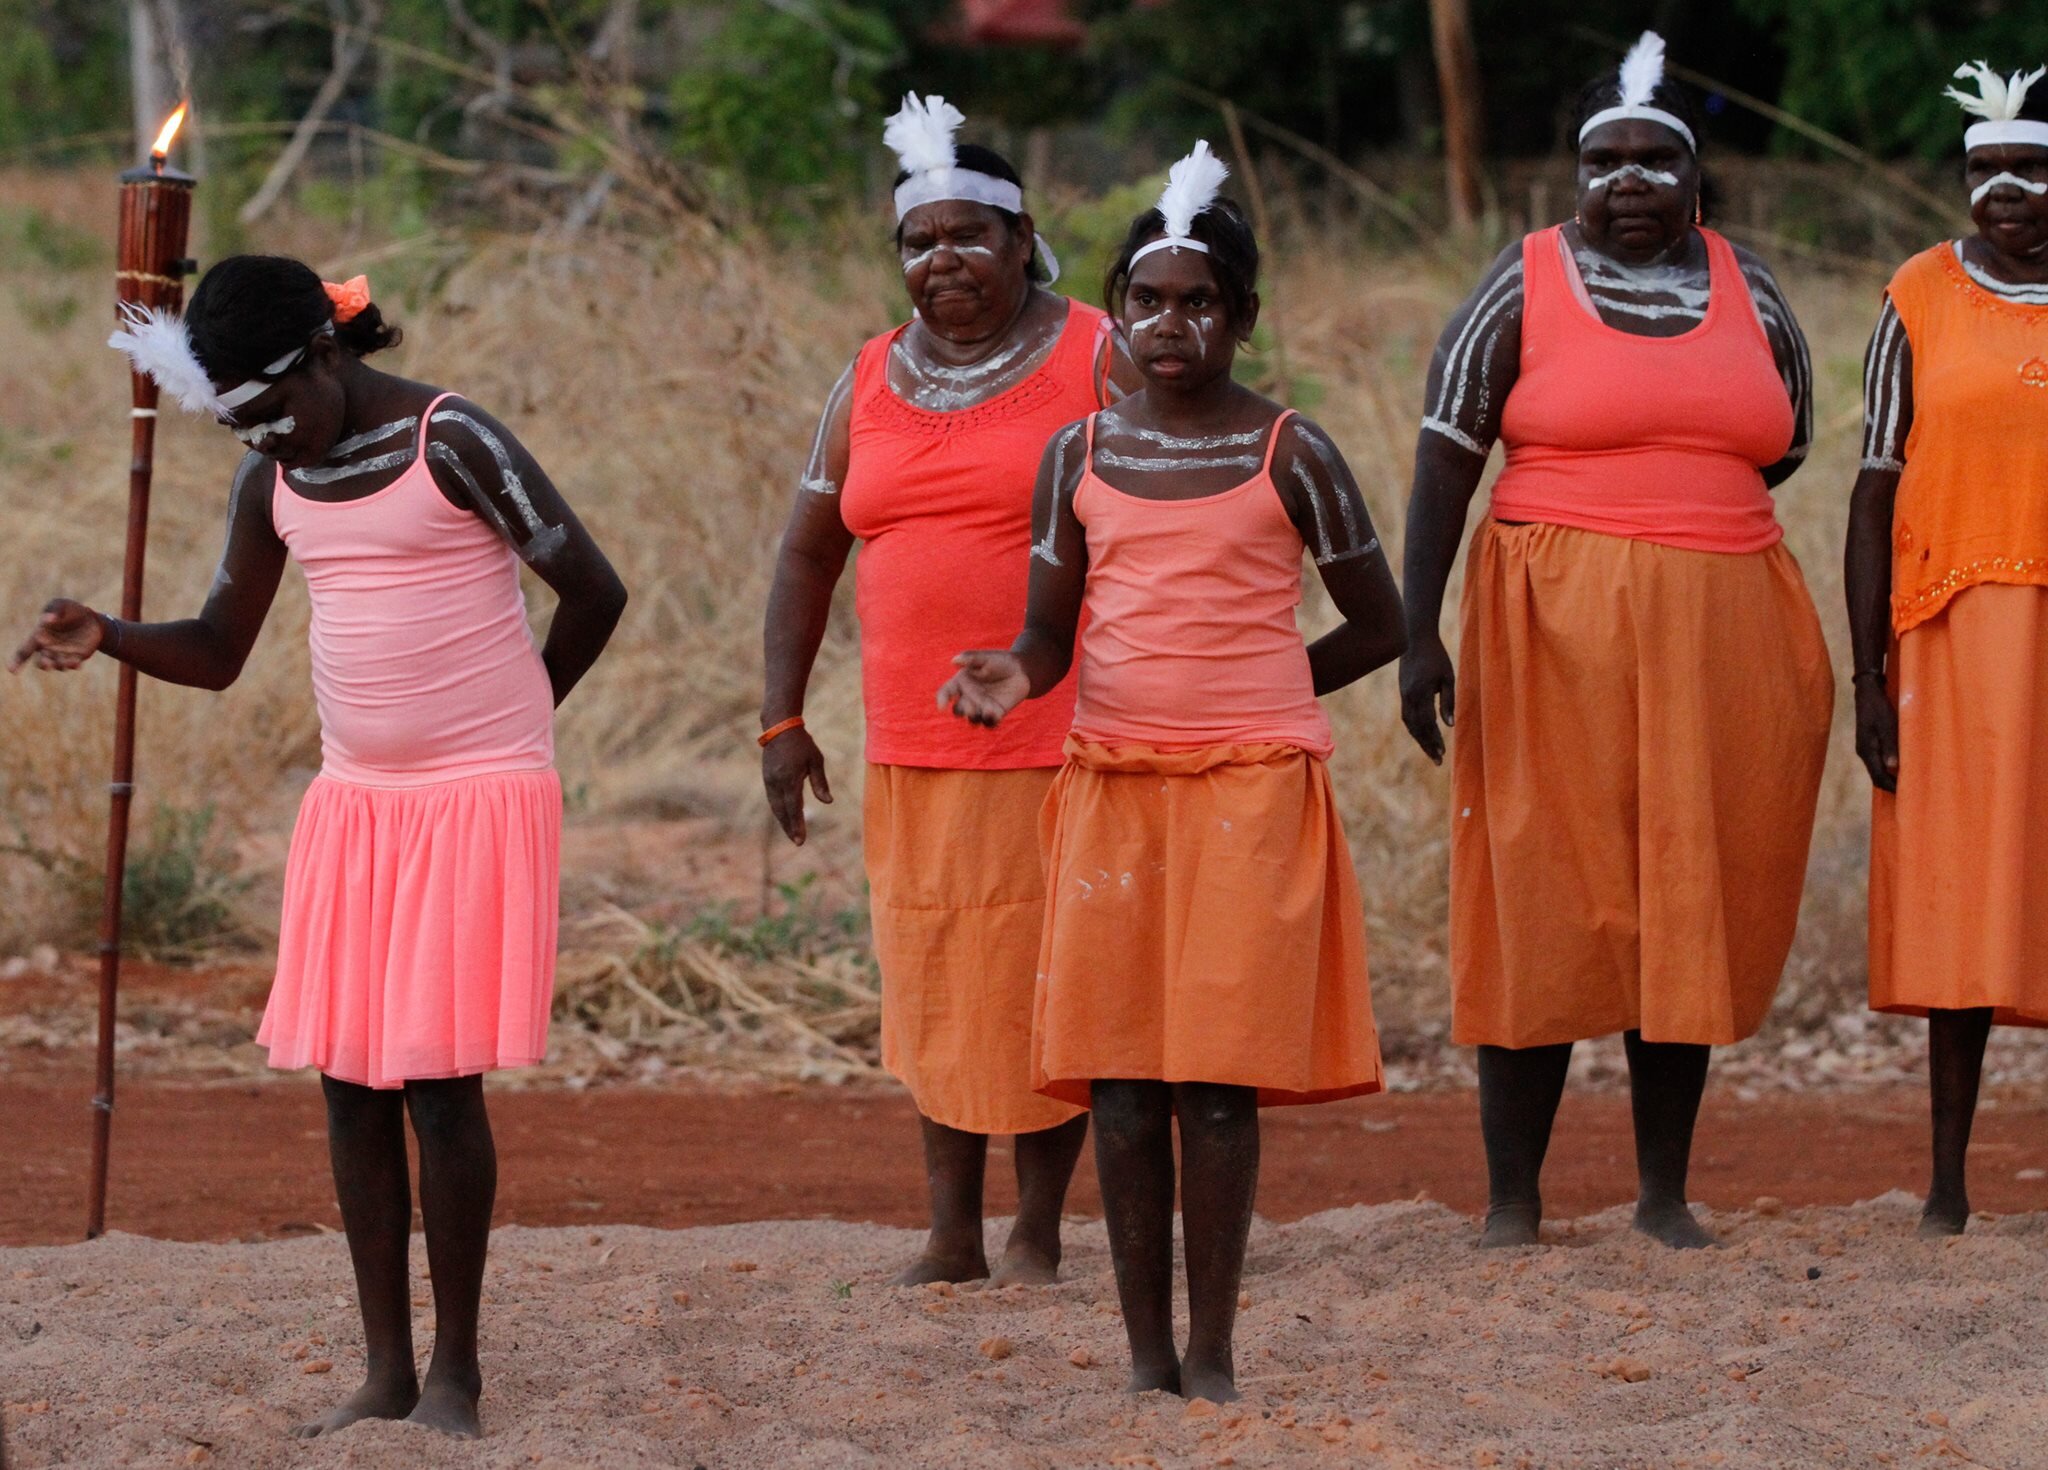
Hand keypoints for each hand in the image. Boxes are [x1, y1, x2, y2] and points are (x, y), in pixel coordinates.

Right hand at [11, 599, 103, 673]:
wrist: (89, 618)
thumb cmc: (68, 611)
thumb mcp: (60, 605)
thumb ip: (53, 610)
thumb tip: (49, 617)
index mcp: (38, 637)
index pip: (24, 651)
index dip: (17, 661)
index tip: (12, 670)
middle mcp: (48, 649)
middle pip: (41, 662)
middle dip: (43, 664)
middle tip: (46, 662)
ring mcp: (62, 655)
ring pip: (57, 665)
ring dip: (59, 665)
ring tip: (65, 661)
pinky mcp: (76, 657)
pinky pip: (72, 665)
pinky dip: (73, 665)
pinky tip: (76, 662)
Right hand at [761, 724, 831, 844]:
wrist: (779, 728)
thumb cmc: (802, 744)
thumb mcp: (816, 760)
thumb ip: (820, 783)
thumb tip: (828, 802)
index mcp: (790, 778)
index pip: (794, 807)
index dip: (797, 825)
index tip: (801, 840)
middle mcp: (777, 782)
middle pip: (783, 811)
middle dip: (790, 828)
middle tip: (797, 842)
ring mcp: (769, 781)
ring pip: (776, 807)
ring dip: (783, 821)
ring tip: (792, 833)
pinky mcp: (767, 778)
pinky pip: (773, 799)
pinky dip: (779, 811)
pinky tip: (785, 817)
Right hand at [937, 650, 1029, 726]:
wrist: (1020, 670)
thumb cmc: (999, 661)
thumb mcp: (985, 657)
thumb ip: (971, 658)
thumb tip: (954, 661)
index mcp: (960, 683)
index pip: (946, 692)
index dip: (942, 700)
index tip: (942, 706)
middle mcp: (968, 697)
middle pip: (958, 710)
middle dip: (962, 710)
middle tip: (970, 706)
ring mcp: (981, 707)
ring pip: (972, 719)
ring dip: (974, 718)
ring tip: (981, 711)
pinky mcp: (995, 714)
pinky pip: (989, 723)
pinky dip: (989, 721)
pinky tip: (993, 715)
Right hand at [1399, 632, 1455, 763]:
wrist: (1414, 640)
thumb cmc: (1436, 657)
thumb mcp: (1447, 677)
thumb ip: (1448, 702)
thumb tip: (1449, 726)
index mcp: (1420, 693)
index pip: (1427, 723)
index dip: (1435, 740)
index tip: (1443, 754)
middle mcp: (1408, 697)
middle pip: (1416, 728)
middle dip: (1427, 746)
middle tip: (1438, 761)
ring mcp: (1403, 695)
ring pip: (1409, 724)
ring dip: (1420, 739)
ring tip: (1431, 752)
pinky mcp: (1403, 693)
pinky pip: (1407, 716)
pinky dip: (1415, 729)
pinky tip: (1423, 735)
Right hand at [1853, 677, 1898, 793]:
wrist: (1867, 692)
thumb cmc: (1878, 706)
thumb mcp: (1887, 724)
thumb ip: (1890, 745)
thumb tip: (1893, 766)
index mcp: (1867, 750)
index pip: (1878, 777)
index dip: (1892, 787)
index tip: (1908, 796)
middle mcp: (1864, 752)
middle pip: (1877, 776)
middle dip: (1892, 786)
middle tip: (1911, 793)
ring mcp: (1866, 748)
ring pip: (1878, 770)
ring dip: (1891, 777)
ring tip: (1908, 783)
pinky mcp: (1870, 743)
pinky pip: (1879, 762)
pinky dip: (1890, 768)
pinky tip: (1901, 768)